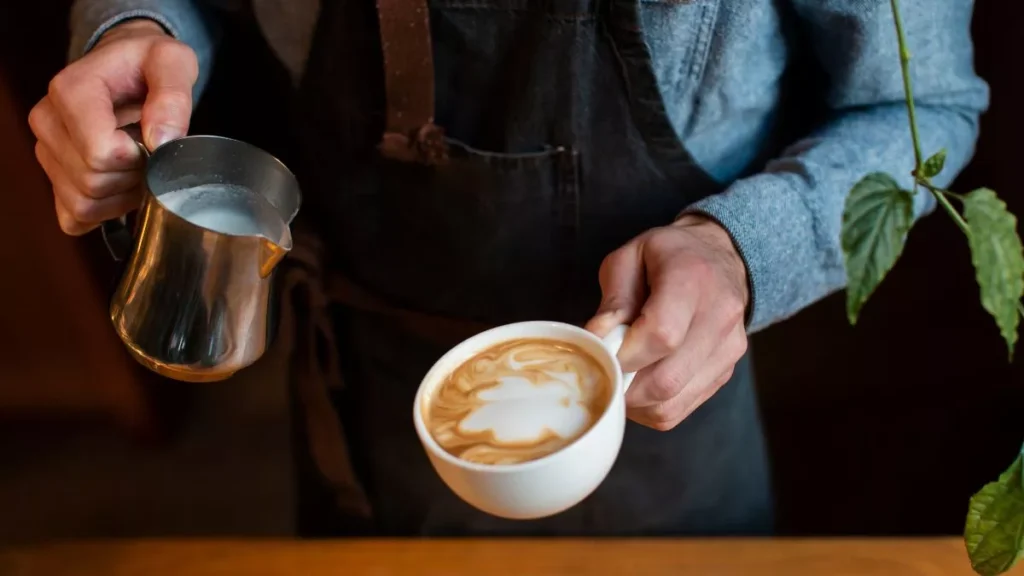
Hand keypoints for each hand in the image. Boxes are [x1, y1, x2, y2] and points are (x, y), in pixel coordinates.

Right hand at [28, 19, 197, 234]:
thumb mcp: (172, 63)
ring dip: (122, 195)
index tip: (153, 140)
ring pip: (84, 203)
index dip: (138, 157)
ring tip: (137, 166)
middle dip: (133, 176)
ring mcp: (47, 153)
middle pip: (93, 181)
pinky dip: (105, 211)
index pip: (100, 153)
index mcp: (70, 92)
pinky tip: (122, 187)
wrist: (126, 69)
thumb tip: (162, 140)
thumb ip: (172, 96)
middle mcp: (48, 122)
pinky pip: (75, 217)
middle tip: (149, 153)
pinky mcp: (53, 178)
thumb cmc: (146, 65)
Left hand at [585, 215, 749, 430]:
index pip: (662, 336)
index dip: (624, 355)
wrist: (719, 256)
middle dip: (623, 386)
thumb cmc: (667, 256)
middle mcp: (720, 317)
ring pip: (672, 403)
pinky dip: (652, 406)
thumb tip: (596, 342)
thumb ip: (613, 300)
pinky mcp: (726, 371)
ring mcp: (728, 349)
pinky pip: (681, 408)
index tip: (602, 352)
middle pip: (666, 380)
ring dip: (635, 402)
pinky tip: (641, 382)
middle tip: (603, 371)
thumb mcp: (630, 257)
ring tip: (621, 376)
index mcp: (693, 279)